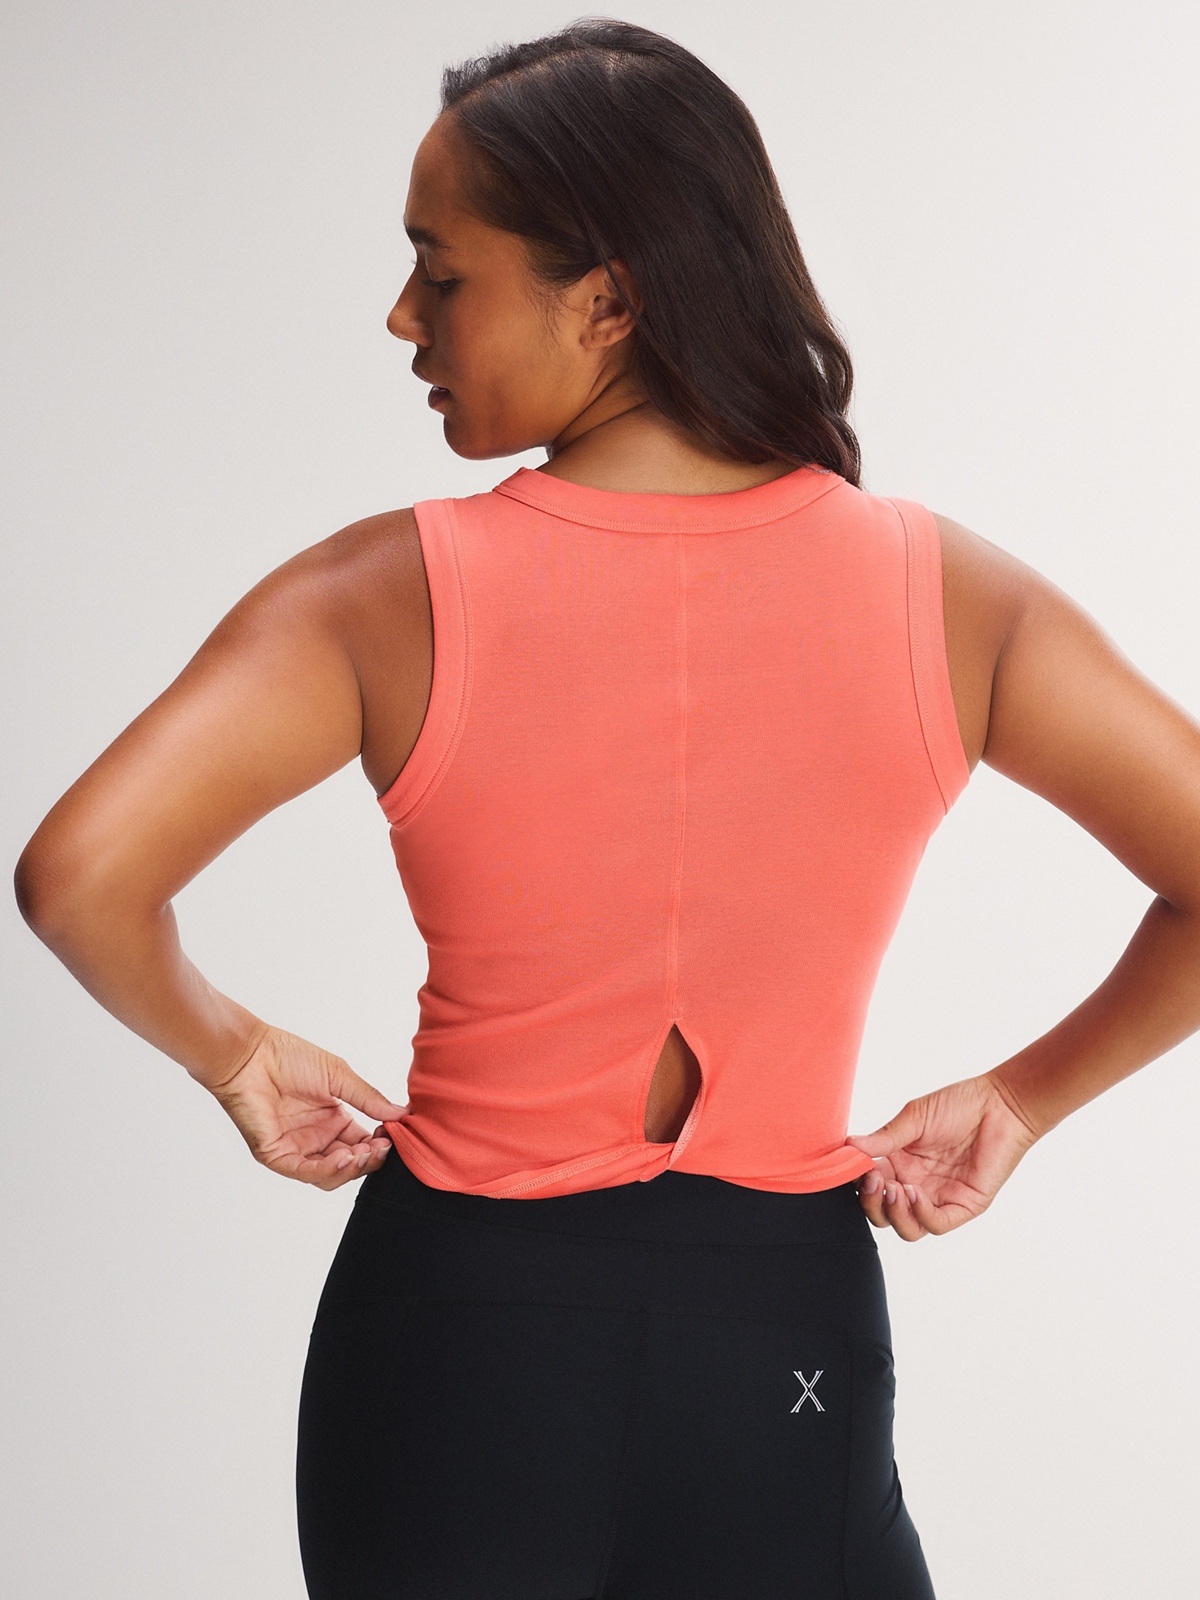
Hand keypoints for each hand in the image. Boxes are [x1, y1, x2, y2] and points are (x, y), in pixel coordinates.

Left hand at [198, 1024, 406, 1190]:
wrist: (251, 1054)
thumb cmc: (288, 1058)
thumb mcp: (339, 1076)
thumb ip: (368, 1098)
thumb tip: (401, 1114)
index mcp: (333, 1120)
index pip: (364, 1144)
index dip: (381, 1144)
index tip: (397, 1135)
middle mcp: (316, 1138)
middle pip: (350, 1165)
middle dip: (370, 1160)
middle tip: (385, 1147)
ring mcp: (296, 1149)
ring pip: (330, 1176)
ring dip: (351, 1169)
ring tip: (365, 1153)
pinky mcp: (276, 1155)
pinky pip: (305, 1172)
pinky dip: (328, 1169)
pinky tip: (346, 1157)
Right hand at [845, 1073, 1040, 1239]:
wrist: (1000, 1105)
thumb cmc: (959, 1105)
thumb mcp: (914, 1118)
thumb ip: (884, 1137)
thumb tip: (849, 1147)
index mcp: (899, 1163)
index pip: (868, 1185)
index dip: (856, 1182)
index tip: (850, 1167)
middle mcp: (915, 1184)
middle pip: (883, 1213)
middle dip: (871, 1202)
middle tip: (873, 1180)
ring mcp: (938, 1198)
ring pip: (906, 1228)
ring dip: (894, 1214)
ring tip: (894, 1188)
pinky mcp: (963, 1206)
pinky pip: (936, 1224)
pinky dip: (920, 1214)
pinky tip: (914, 1193)